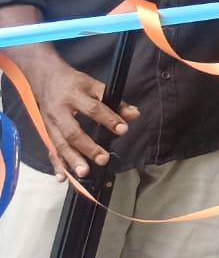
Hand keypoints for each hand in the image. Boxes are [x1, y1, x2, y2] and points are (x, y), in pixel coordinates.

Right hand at [29, 53, 138, 178]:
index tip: (123, 129)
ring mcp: (49, 124)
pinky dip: (56, 165)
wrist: (45, 79)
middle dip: (88, 147)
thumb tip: (134, 115)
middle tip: (103, 159)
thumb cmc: (74, 83)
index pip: (93, 108)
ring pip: (59, 145)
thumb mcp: (94, 85)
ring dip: (72, 160)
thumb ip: (115, 101)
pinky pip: (50, 151)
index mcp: (74, 95)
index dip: (109, 119)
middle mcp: (59, 112)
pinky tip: (62, 178)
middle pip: (72, 132)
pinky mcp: (45, 133)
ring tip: (84, 172)